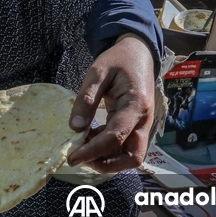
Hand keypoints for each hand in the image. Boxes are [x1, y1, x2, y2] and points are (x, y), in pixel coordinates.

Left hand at [67, 33, 156, 172]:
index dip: (93, 151)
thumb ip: (86, 98)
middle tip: (81, 156)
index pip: (115, 136)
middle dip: (106, 163)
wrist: (138, 53)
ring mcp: (141, 125)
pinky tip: (89, 137)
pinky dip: (107, 149)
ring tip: (83, 145)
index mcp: (136, 105)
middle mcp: (143, 120)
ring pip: (129, 155)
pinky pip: (124, 146)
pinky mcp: (134, 126)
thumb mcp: (98, 71)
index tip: (72, 158)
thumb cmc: (118, 59)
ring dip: (107, 158)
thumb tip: (75, 127)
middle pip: (132, 157)